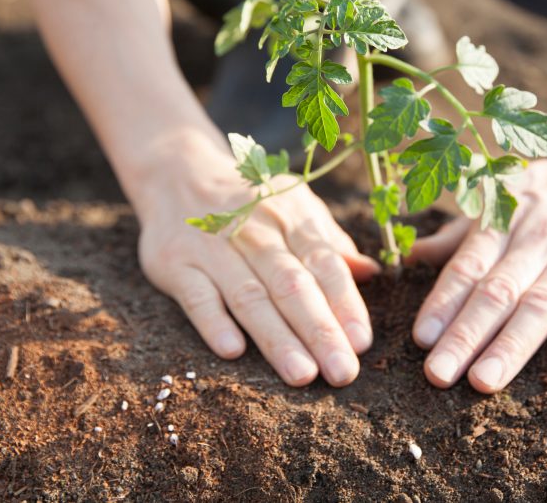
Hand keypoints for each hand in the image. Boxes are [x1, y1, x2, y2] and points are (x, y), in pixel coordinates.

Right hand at [132, 132, 379, 386]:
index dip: (345, 303)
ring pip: (249, 296)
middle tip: (342, 372)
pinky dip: (214, 321)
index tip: (362, 343)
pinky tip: (233, 350)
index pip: (324, 264)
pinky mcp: (175, 262)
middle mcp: (256, 231)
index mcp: (292, 218)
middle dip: (320, 331)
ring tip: (302, 374)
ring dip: (276, 337)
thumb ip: (329, 242)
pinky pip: (196, 294)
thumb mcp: (294, 207)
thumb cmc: (250, 203)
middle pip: (291, 285)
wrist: (178, 172)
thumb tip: (371, 272)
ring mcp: (213, 246)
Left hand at [409, 142, 546, 392]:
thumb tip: (408, 258)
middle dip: (465, 334)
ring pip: (542, 301)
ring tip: (484, 381)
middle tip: (438, 374)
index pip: (468, 265)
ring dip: (512, 343)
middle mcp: (539, 232)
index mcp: (504, 215)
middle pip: (498, 290)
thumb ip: (460, 235)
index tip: (422, 339)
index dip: (444, 301)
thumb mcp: (503, 199)